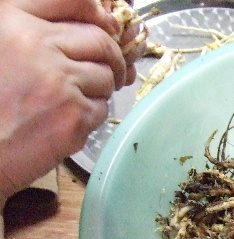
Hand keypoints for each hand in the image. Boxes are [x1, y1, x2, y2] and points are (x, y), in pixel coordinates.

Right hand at [0, 4, 125, 197]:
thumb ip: (32, 30)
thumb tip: (96, 26)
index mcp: (14, 22)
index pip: (75, 1)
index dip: (100, 16)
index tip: (109, 29)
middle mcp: (38, 46)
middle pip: (101, 42)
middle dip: (111, 59)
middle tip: (110, 71)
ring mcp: (59, 82)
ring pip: (105, 78)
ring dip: (97, 91)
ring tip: (69, 103)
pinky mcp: (73, 116)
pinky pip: (100, 110)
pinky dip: (89, 118)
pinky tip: (63, 124)